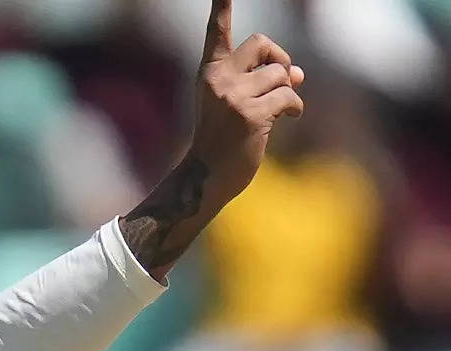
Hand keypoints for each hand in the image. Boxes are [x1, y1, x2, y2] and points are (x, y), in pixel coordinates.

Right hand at [119, 0, 303, 281]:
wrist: (208, 175)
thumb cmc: (223, 138)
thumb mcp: (237, 102)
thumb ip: (262, 81)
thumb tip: (299, 71)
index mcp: (208, 73)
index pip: (215, 32)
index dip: (220, 6)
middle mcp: (217, 80)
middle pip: (262, 44)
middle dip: (279, 57)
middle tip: (282, 77)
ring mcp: (233, 97)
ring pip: (282, 73)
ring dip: (287, 90)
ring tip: (278, 111)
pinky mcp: (251, 115)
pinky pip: (289, 97)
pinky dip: (293, 107)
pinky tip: (285, 120)